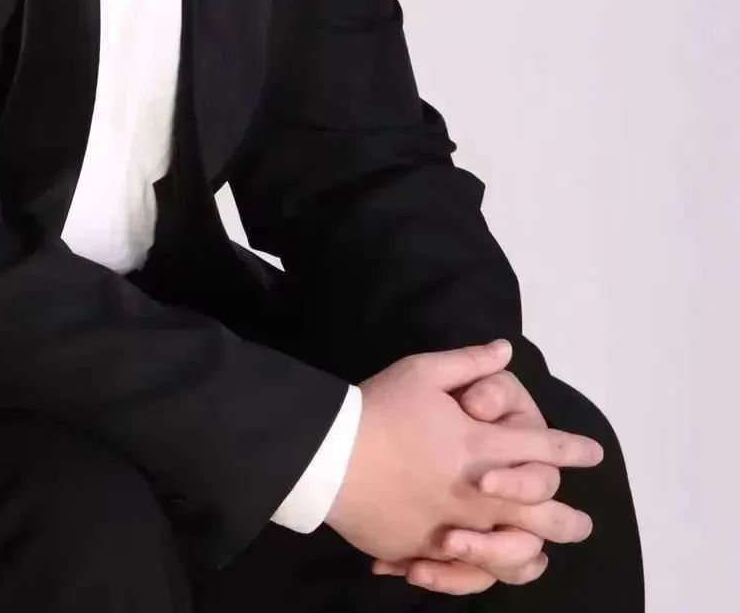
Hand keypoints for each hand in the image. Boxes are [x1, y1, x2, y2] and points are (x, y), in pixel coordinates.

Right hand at [323, 339, 601, 575]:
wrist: (330, 455)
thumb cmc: (379, 408)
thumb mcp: (422, 371)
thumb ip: (469, 362)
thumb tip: (505, 349)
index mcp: (479, 446)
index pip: (540, 449)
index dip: (570, 450)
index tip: (592, 453)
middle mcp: (474, 491)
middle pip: (538, 511)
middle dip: (567, 518)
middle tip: (584, 524)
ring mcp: (450, 527)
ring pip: (509, 552)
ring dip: (533, 553)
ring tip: (543, 557)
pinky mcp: (422, 549)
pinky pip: (464, 572)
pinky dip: (484, 573)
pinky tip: (491, 571)